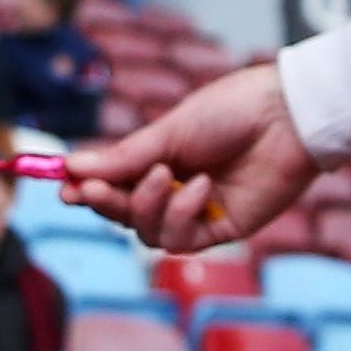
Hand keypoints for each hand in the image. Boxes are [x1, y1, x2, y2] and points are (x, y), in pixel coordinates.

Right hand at [64, 62, 318, 254]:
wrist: (287, 116)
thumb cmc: (232, 111)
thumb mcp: (170, 131)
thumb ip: (125, 157)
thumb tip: (74, 167)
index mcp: (161, 159)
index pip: (115, 184)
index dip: (88, 190)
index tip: (64, 189)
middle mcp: (175, 189)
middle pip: (126, 214)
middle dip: (106, 203)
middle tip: (92, 191)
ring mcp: (198, 212)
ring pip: (149, 233)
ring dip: (148, 206)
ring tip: (166, 175)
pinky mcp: (222, 229)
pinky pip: (182, 239)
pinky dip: (182, 213)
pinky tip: (201, 186)